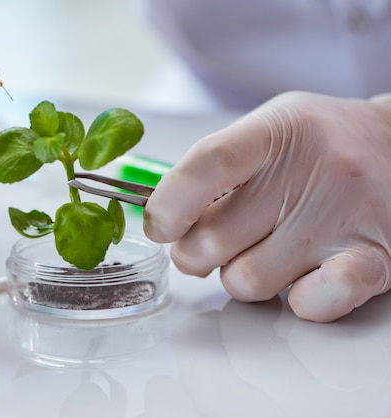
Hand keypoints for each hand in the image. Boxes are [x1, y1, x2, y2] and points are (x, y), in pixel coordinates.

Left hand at [144, 91, 390, 321]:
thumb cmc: (316, 143)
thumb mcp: (264, 128)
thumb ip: (211, 169)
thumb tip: (160, 219)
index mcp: (276, 133)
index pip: (206, 166)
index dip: (169, 205)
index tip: (160, 226)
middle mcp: (314, 171)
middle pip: (214, 238)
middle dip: (193, 252)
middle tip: (207, 242)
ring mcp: (345, 217)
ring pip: (248, 280)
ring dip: (239, 276)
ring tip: (261, 250)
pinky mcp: (375, 258)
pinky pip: (313, 302)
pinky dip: (294, 300)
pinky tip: (300, 278)